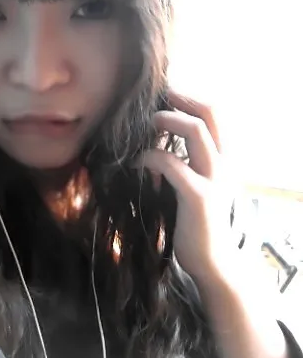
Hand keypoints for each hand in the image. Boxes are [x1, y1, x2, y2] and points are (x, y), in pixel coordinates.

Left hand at [142, 89, 237, 286]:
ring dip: (166, 120)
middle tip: (153, 101)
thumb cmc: (194, 221)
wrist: (210, 261)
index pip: (212, 114)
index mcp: (220, 158)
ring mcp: (213, 178)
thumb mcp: (192, 185)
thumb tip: (151, 143)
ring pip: (196, 131)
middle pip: (208, 113)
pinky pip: (171, 163)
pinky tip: (134, 163)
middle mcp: (222, 163)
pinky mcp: (199, 196)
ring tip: (146, 124)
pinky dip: (149, 157)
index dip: (188, 98)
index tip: (163, 96)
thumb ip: (182, 163)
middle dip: (179, 100)